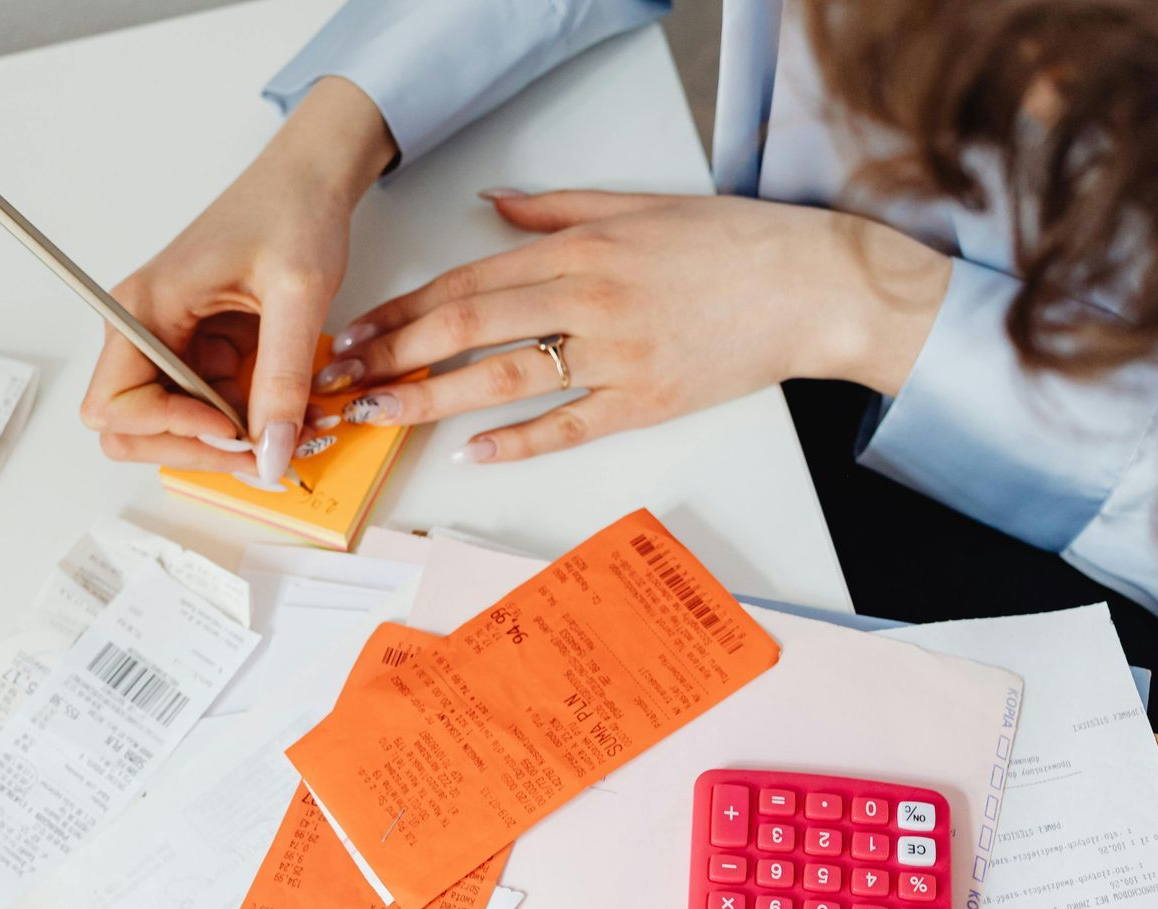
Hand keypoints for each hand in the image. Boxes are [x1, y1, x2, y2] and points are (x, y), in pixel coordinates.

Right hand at [79, 78, 395, 485]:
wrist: (310, 180)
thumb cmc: (292, 212)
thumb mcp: (297, 296)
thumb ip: (282, 379)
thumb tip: (270, 452)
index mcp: (145, 308)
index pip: (114, 405)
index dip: (169, 429)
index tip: (231, 429)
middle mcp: (146, 329)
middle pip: (133, 428)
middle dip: (193, 448)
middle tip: (259, 450)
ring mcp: (173, 344)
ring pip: (176, 426)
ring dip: (227, 440)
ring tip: (287, 430)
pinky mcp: (202, 351)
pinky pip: (211, 408)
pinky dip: (246, 420)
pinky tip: (286, 410)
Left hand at [318, 189, 950, 461]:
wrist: (813, 284)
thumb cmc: (730, 244)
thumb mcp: (638, 205)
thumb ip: (556, 210)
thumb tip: (490, 208)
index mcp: (580, 248)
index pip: (467, 279)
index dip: (404, 307)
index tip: (357, 327)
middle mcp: (589, 298)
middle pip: (469, 327)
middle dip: (396, 354)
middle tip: (345, 378)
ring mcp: (616, 354)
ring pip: (506, 378)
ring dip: (435, 398)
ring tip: (382, 414)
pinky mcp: (647, 401)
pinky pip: (570, 424)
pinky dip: (520, 441)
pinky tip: (474, 453)